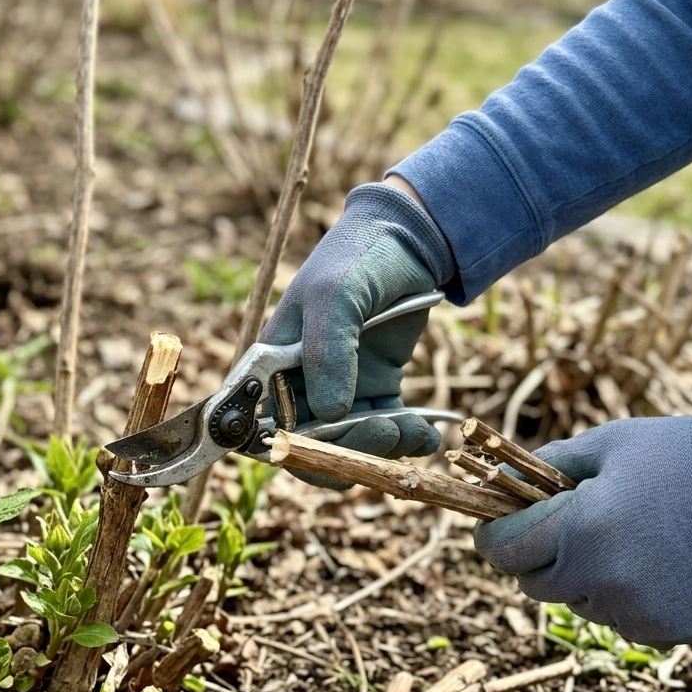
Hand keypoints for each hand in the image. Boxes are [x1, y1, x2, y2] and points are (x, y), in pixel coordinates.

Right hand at [259, 181, 455, 486]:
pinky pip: (385, 429)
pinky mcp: (376, 387)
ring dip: (379, 449)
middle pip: (310, 443)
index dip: (286, 448)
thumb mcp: (336, 297)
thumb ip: (326, 354)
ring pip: (350, 444)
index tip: (322, 453)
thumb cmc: (359, 258)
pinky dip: (407, 440)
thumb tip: (327, 415)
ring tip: (410, 431)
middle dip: (346, 451)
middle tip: (384, 433)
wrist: (412, 239)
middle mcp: (301, 381)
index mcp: (272, 363)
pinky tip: (426, 434)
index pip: (264, 424)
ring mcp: (340, 387)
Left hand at [474, 415, 691, 648]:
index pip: (503, 551)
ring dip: (580, 578)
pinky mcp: (664, 631)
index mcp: (579, 529)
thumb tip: (508, 478)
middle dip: (536, 557)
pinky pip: (618, 619)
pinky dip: (621, 598)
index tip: (494, 526)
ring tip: (618, 540)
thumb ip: (551, 462)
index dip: (493, 536)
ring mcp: (633, 610)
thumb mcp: (613, 444)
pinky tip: (651, 564)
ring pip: (575, 603)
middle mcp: (600, 578)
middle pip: (532, 584)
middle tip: (560, 529)